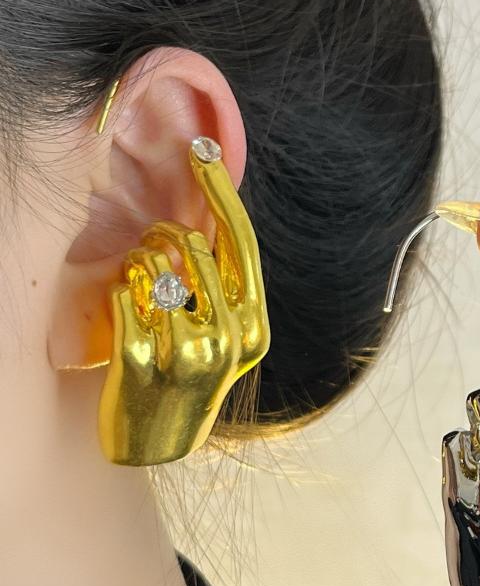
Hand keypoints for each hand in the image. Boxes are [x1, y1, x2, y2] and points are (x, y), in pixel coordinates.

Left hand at [98, 146, 269, 465]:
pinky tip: (126, 315)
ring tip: (141, 286)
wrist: (158, 438)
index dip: (219, 190)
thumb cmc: (191, 372)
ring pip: (153, 262)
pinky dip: (118, 294)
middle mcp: (229, 338)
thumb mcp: (226, 333)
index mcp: (256, 327)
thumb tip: (210, 213)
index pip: (241, 242)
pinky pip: (121, 291)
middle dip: (165, 233)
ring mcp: (186, 351)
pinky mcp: (141, 360)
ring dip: (138, 263)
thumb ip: (227, 284)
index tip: (200, 148)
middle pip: (192, 244)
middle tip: (154, 245)